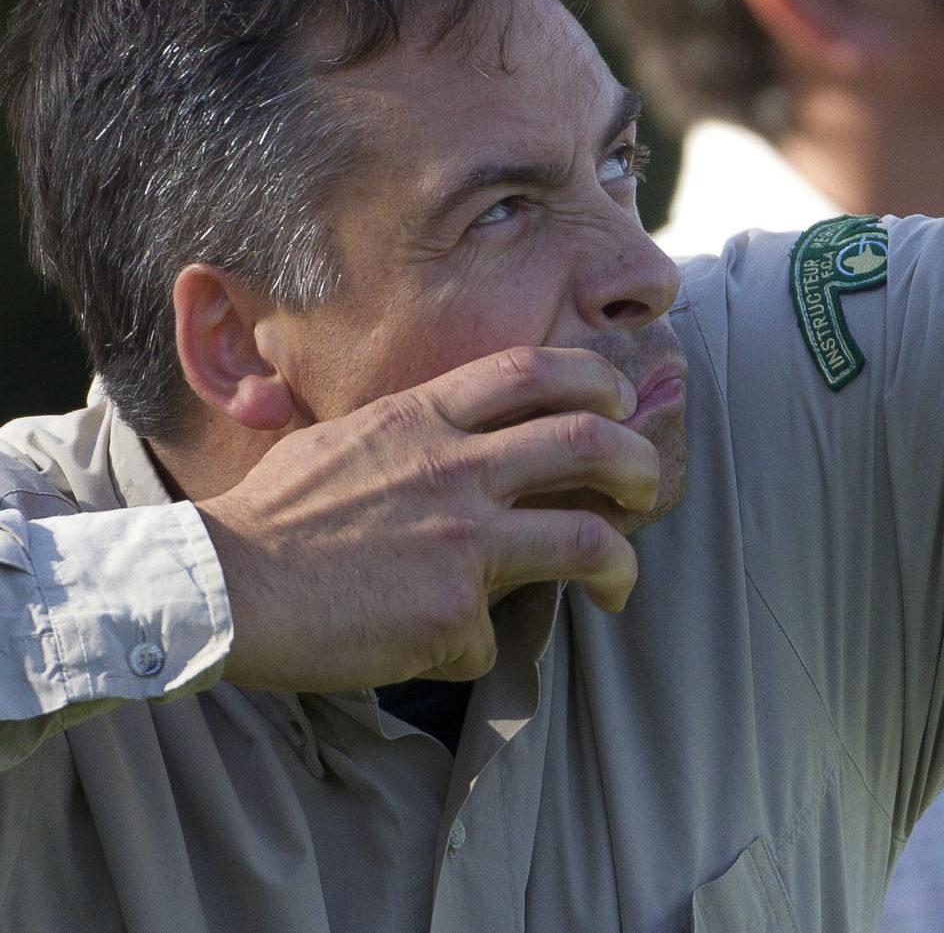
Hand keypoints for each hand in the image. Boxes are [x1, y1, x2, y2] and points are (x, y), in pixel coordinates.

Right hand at [195, 347, 660, 690]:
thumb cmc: (268, 516)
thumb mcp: (343, 439)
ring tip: (619, 584)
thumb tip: (452, 437)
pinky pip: (489, 640)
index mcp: (424, 419)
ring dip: (620, 565)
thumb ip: (409, 434)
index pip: (535, 370)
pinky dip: (471, 650)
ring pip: (587, 541)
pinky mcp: (450, 614)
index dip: (594, 380)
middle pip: (591, 445)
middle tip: (647, 488)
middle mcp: (457, 470)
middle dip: (640, 465)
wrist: (218, 588)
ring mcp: (462, 542)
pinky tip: (438, 651)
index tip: (618, 404)